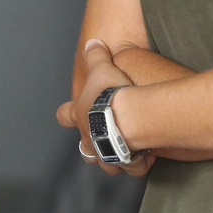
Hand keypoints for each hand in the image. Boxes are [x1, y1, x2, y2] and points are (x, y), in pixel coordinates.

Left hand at [64, 39, 152, 176]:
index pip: (64, 116)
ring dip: (114, 158)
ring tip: (125, 150)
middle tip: (102, 137)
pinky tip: (147, 157)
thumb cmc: (111, 94)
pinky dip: (139, 164)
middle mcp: (90, 138)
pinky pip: (133, 168)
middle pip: (84, 148)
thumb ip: (95, 55)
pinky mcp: (127, 162)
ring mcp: (107, 153)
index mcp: (80, 115)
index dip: (67, 113)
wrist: (131, 116)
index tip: (71, 111)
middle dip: (92, 144)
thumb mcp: (101, 67)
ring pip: (106, 164)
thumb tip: (92, 44)